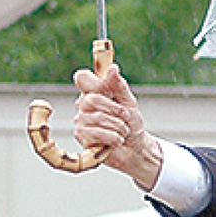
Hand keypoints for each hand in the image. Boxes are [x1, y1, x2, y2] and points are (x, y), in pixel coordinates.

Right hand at [72, 64, 162, 190]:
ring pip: (97, 118)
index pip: (82, 78)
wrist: (134, 148)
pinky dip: (113, 137)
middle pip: (92, 99)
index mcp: (93, 93)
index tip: (110, 91)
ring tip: (123, 131)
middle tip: (125, 117)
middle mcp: (83, 107)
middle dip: (115, 109)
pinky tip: (117, 141)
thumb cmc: (131, 124)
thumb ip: (119, 86)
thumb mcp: (129, 102)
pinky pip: (97, 133)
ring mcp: (81, 123)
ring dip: (118, 126)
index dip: (95, 82)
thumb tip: (112, 68)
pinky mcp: (82, 138)